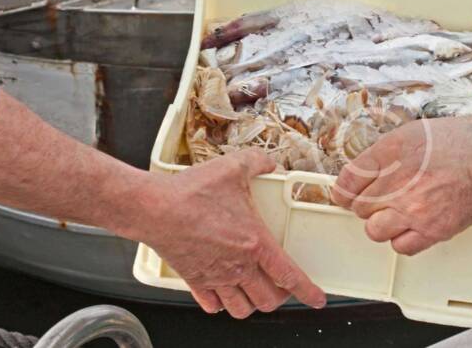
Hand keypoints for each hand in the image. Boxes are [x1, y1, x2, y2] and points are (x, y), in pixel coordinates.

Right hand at [136, 149, 325, 317]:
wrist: (154, 208)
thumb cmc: (191, 193)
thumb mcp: (233, 168)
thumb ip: (257, 162)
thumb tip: (268, 163)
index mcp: (255, 243)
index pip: (290, 276)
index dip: (308, 291)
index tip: (317, 298)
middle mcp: (238, 266)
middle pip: (268, 299)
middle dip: (280, 297)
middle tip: (281, 287)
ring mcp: (215, 277)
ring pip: (242, 308)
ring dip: (252, 303)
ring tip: (255, 292)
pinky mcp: (194, 280)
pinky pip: (212, 304)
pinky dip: (221, 303)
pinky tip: (223, 293)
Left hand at [332, 118, 471, 255]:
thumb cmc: (457, 144)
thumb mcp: (411, 134)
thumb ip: (380, 155)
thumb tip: (353, 177)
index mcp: (392, 151)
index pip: (347, 181)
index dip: (346, 189)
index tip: (348, 192)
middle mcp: (401, 181)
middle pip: (358, 207)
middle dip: (368, 203)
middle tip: (385, 196)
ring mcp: (416, 209)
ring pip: (374, 230)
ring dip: (382, 223)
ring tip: (399, 211)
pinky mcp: (433, 230)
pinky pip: (400, 247)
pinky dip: (403, 239)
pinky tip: (414, 224)